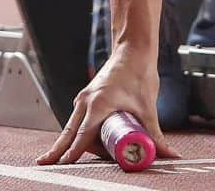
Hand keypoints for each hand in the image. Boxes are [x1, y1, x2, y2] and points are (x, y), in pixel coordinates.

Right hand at [36, 47, 180, 165]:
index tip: (63, 164)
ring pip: (74, 126)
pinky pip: (79, 119)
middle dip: (58, 150)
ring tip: (76, 157)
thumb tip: (169, 154)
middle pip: (70, 133)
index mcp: (98, 104)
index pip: (82, 135)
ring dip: (75, 142)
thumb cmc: (140, 73)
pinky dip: (80, 131)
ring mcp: (84, 98)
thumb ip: (155, 134)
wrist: (134, 49)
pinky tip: (87, 141)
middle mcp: (86, 101)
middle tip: (46, 164)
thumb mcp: (148, 108)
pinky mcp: (87, 97)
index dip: (72, 152)